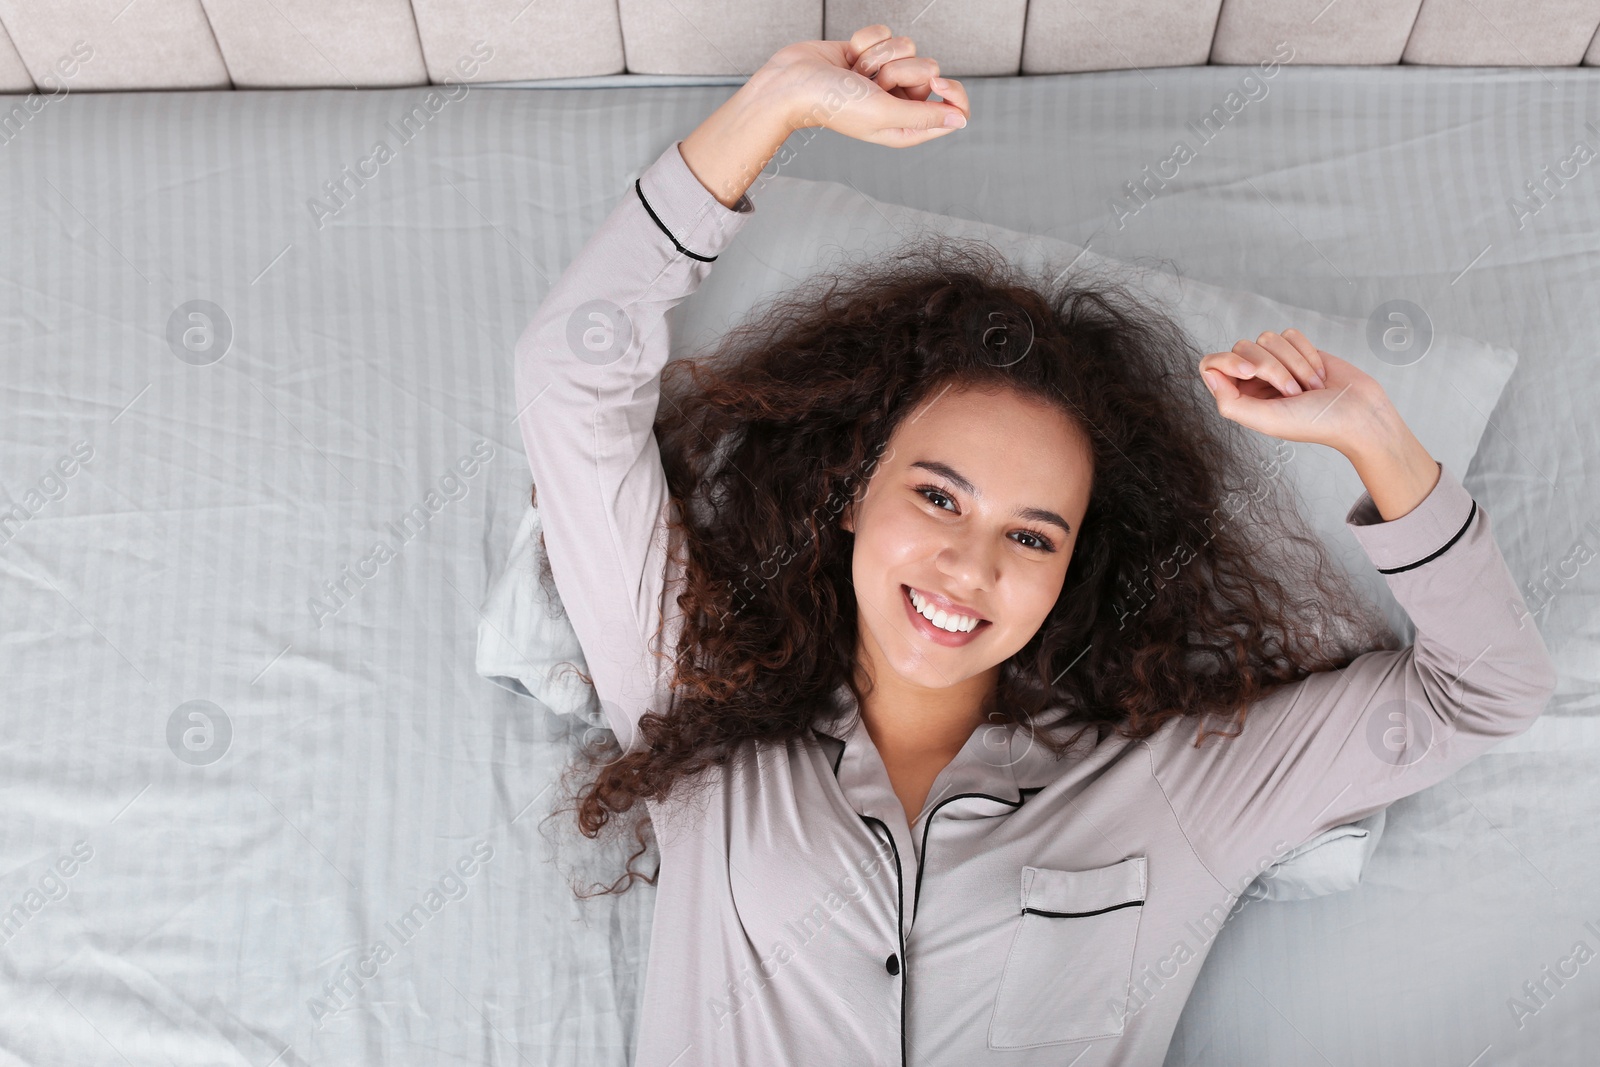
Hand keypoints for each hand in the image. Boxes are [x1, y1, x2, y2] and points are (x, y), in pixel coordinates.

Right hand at [761, 24, 969, 146]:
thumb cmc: (833, 104)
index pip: (952, 109)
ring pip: (907, 47)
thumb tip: (960, 119)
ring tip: (856, 73)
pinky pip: (886, 33)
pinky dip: (866, 41)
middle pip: (928, 70)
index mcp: (906, 126)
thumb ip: (925, 116)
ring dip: (878, 56)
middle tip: (873, 83)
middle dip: (899, 70)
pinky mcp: (871, 53)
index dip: (951, 92)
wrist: (793, 82)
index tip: (935, 82)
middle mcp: (898, 101)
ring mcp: (884, 76)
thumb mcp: (884, 114)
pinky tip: (850, 58)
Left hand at [1198, 328, 1397, 455]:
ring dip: (1294, 364)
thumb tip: (1209, 373)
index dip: (1227, 361)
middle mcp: (1253, 378)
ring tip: (1310, 388)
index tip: (1250, 372)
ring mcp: (1276, 361)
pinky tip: (1319, 375)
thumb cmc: (1315, 422)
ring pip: (1268, 337)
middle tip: (1294, 393)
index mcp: (1239, 397)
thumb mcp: (1267, 420)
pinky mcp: (1298, 349)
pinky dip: (1307, 354)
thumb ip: (1231, 402)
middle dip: (1272, 367)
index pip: (1211, 365)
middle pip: (1242, 347)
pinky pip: (1290, 334)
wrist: (1359, 413)